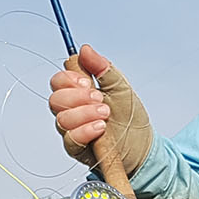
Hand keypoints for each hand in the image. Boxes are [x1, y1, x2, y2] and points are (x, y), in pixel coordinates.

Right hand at [48, 45, 155, 176]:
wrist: (143, 147)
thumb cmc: (130, 117)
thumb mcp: (121, 87)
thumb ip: (102, 68)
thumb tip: (84, 49)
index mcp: (78, 93)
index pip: (58, 81)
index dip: (68, 79)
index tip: (88, 83)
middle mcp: (72, 111)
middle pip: (55, 99)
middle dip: (77, 97)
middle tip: (100, 100)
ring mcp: (73, 130)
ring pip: (62, 119)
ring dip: (84, 113)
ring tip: (105, 114)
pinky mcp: (77, 149)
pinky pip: (70, 139)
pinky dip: (85, 131)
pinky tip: (100, 128)